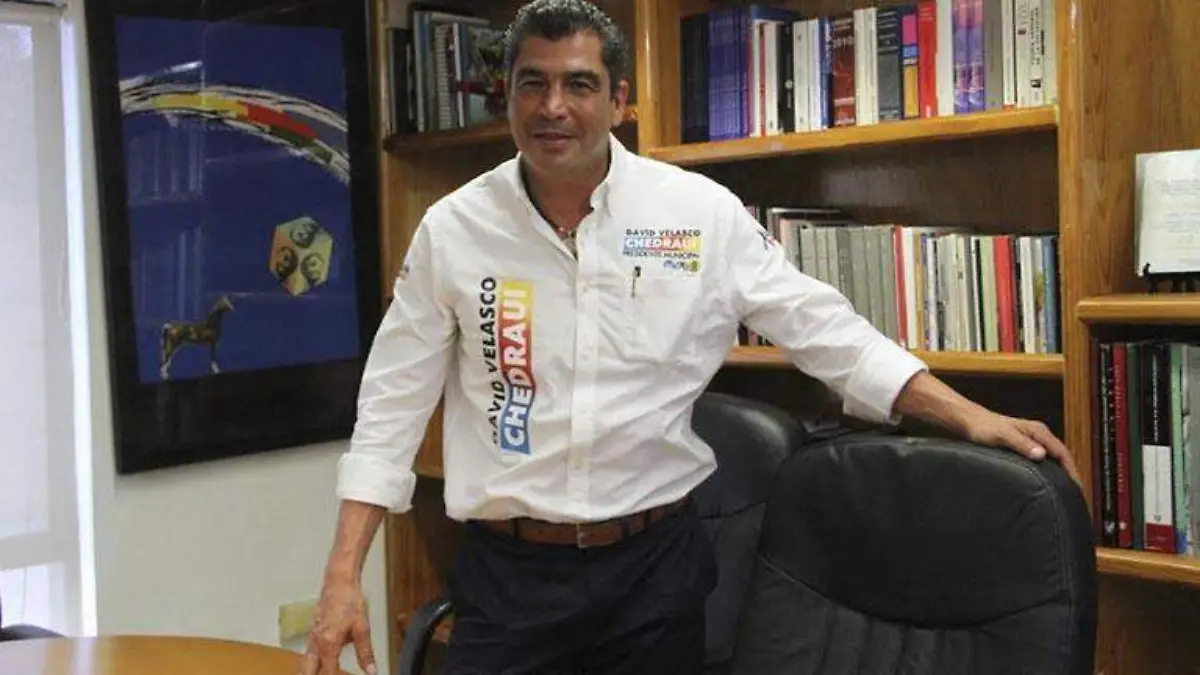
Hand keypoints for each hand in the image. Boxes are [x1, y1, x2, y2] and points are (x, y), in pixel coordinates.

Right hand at [299, 576, 374, 674]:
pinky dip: (310, 662)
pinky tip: (317, 663)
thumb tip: (372, 671)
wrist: (338, 581)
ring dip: (309, 672)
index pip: (328, 672)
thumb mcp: (362, 628)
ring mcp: (312, 636)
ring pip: (305, 662)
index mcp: (329, 644)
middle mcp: (316, 643)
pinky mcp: (312, 630)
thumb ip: (365, 652)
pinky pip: (308, 652)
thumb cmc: (351, 602)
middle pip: (307, 671)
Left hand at [963, 409, 1081, 485]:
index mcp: (1038, 432)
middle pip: (1061, 457)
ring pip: (1052, 460)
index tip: (1077, 488)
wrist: (970, 422)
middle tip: (1075, 496)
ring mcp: (1031, 441)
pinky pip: (1041, 461)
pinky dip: (1047, 472)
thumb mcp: (1003, 436)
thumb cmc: (984, 428)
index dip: (1072, 471)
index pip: (1063, 453)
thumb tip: (1041, 455)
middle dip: (1070, 475)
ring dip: (1060, 474)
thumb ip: (1021, 444)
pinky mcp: (1023, 447)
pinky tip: (1045, 484)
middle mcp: (1038, 436)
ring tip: (1064, 493)